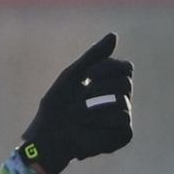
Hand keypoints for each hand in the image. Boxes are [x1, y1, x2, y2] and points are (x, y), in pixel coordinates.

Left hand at [21, 33, 134, 173]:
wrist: (47, 138)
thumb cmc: (57, 107)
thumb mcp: (72, 76)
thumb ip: (93, 57)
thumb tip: (114, 35)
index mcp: (112, 83)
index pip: (126, 68)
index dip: (107, 68)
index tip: (87, 75)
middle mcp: (122, 99)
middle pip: (125, 83)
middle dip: (96, 90)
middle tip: (76, 102)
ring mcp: (124, 117)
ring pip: (122, 102)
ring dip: (92, 108)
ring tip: (76, 117)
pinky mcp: (124, 135)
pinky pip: (122, 120)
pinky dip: (100, 122)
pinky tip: (87, 129)